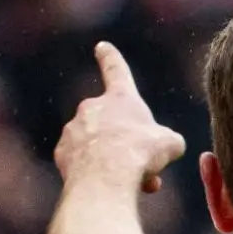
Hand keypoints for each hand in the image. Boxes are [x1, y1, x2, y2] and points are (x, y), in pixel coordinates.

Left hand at [57, 41, 183, 197]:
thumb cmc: (140, 154)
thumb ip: (168, 141)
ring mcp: (73, 129)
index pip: (116, 70)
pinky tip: (106, 186)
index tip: (102, 47)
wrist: (105, 177)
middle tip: (144, 168)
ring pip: (97, 147)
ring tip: (130, 183)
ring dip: (114, 163)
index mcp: (119, 98)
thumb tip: (170, 146)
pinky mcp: (62, 154)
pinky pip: (81, 163)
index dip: (111, 58)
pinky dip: (94, 174)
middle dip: (127, 145)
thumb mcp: (169, 145)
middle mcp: (92, 108)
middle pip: (112, 125)